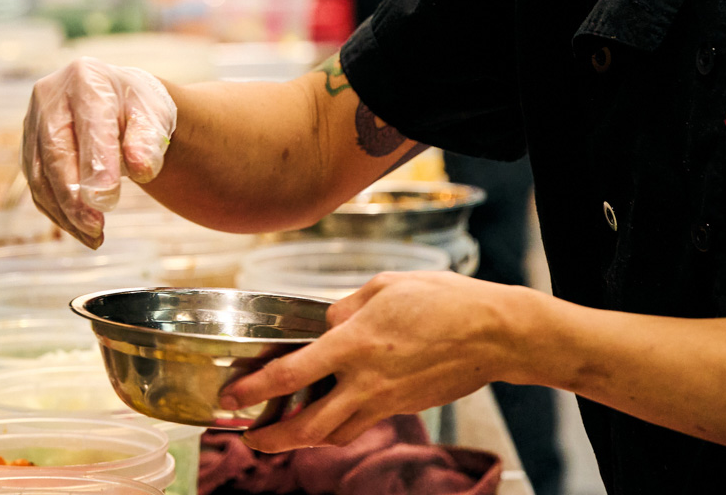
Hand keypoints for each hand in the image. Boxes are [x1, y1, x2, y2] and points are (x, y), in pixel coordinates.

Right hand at [22, 57, 178, 247]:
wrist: (117, 103)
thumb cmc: (138, 111)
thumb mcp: (154, 118)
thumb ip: (149, 142)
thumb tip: (141, 169)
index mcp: (85, 78)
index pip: (89, 124)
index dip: (97, 164)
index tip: (109, 202)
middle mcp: (50, 96)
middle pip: (56, 152)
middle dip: (74, 196)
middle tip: (97, 227)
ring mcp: (33, 122)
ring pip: (41, 175)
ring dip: (64, 211)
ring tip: (94, 236)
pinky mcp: (29, 148)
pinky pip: (37, 185)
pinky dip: (57, 212)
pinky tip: (80, 229)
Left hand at [223, 270, 529, 450]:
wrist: (495, 333)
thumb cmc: (443, 300)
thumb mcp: (384, 286)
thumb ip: (345, 307)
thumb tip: (325, 324)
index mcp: (353, 344)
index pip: (290, 375)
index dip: (253, 390)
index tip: (230, 397)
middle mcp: (366, 380)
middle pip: (307, 427)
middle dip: (271, 438)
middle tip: (248, 438)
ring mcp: (387, 400)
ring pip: (334, 435)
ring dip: (302, 439)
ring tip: (281, 433)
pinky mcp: (404, 407)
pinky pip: (361, 424)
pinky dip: (338, 428)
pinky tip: (328, 417)